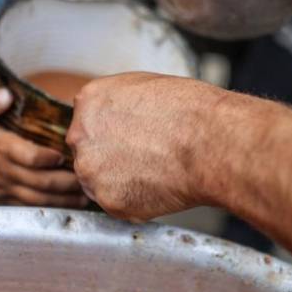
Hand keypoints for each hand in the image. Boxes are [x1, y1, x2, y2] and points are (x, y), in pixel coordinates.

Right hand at [0, 88, 86, 207]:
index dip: (45, 158)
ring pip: (38, 200)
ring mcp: (5, 188)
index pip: (26, 156)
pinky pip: (31, 207)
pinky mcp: (5, 198)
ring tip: (87, 197)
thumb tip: (6, 95)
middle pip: (39, 182)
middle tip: (89, 178)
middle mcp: (4, 171)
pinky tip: (72, 205)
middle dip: (65, 183)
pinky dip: (52, 207)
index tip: (63, 154)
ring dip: (64, 200)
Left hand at [66, 73, 221, 220]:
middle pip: (88, 153)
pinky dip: (135, 201)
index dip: (114, 134)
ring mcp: (91, 170)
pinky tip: (158, 187)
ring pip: (99, 182)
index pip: (89, 123)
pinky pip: (117, 205)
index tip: (133, 139)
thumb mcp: (147, 87)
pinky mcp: (108, 200)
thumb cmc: (191, 111)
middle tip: (145, 159)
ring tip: (156, 172)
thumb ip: (120, 105)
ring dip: (120, 182)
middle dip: (111, 159)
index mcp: (90, 101)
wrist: (210, 142)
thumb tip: (119, 119)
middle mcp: (81, 135)